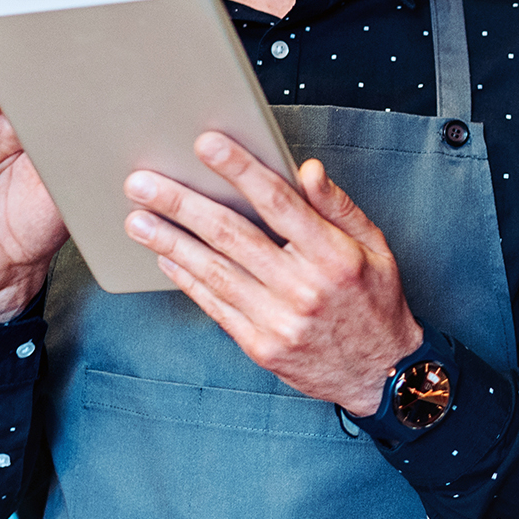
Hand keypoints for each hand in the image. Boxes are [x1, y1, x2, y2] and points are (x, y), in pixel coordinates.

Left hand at [122, 133, 422, 415]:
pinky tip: (166, 257)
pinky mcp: (261, 346)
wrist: (381, 374)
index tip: (206, 144)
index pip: (278, 202)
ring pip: (213, 271)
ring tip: (137, 219)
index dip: (240, 170)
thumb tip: (307, 170)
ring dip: (170, 241)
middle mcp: (304, 288)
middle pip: (231, 235)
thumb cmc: (375, 302)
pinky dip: (187, 279)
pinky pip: (215, 306)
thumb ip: (337, 206)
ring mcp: (279, 320)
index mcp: (334, 256)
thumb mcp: (373, 246)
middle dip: (182, 204)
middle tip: (143, 183)